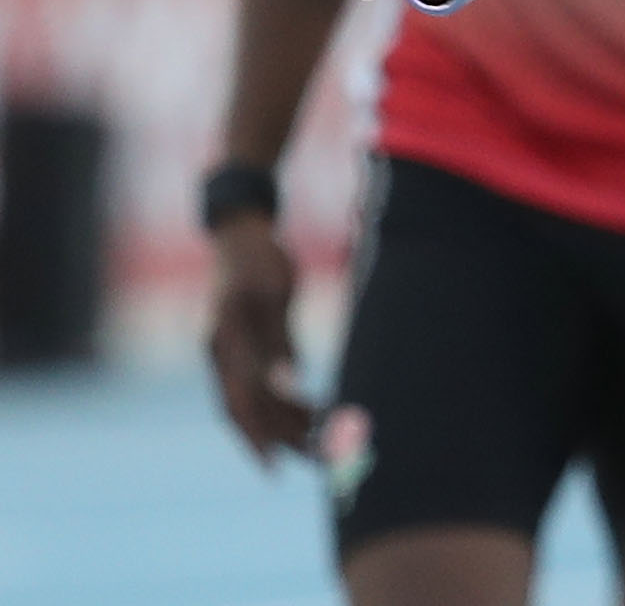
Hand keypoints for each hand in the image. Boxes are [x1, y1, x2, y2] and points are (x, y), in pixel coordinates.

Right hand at [205, 215, 315, 463]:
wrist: (241, 235)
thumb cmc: (260, 259)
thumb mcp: (273, 295)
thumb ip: (277, 340)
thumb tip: (285, 384)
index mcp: (223, 342)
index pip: (239, 402)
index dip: (257, 437)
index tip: (276, 467)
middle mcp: (221, 355)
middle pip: (249, 410)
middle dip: (281, 440)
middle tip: (318, 463)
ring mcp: (228, 355)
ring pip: (258, 402)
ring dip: (289, 424)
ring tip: (325, 446)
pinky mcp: (242, 351)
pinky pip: (263, 386)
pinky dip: (287, 403)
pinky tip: (314, 415)